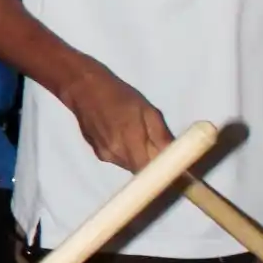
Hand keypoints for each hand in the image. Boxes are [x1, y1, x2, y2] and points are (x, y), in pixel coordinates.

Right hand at [58, 64, 172, 171]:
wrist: (83, 89)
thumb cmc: (119, 95)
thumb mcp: (147, 110)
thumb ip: (161, 136)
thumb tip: (179, 156)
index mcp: (131, 144)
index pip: (154, 172)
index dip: (167, 173)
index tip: (178, 171)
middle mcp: (117, 156)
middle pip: (143, 171)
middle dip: (155, 163)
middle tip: (161, 147)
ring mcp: (106, 156)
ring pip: (131, 165)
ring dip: (140, 156)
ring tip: (139, 134)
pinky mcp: (98, 154)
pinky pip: (120, 159)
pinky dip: (127, 151)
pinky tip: (123, 133)